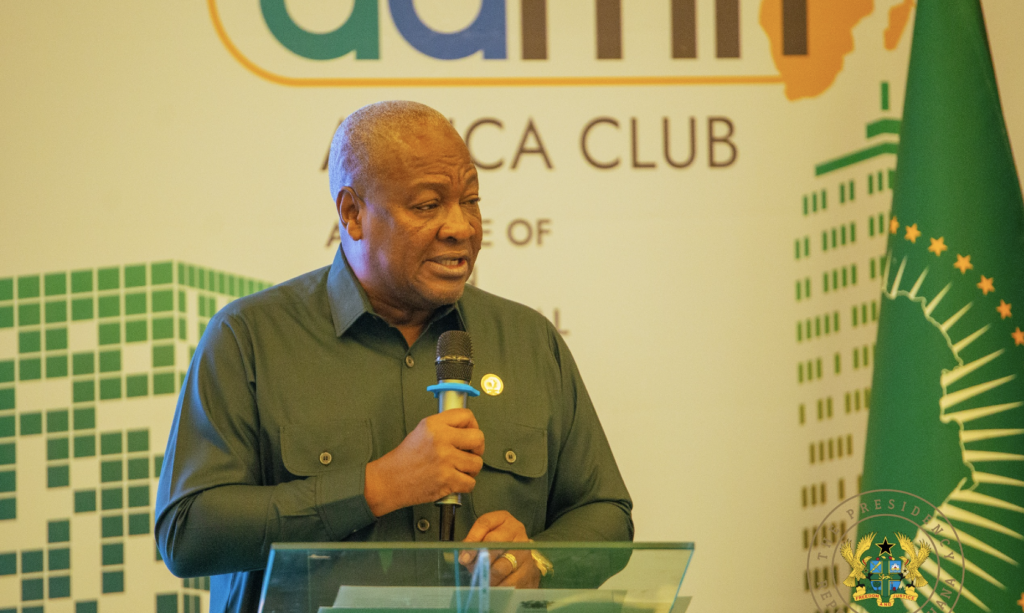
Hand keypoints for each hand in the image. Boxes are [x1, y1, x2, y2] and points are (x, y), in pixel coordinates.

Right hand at [363, 409, 483, 516]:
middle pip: (478, 438)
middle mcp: (441, 439)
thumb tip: (468, 428)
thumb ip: (444, 426)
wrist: (390, 480)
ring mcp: (445, 460)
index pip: (466, 415)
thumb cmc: (405, 458)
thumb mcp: (422, 431)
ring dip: (471, 469)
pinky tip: (455, 481)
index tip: (470, 433)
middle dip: (477, 448)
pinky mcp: (447, 480)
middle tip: (470, 453)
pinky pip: (470, 483)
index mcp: (434, 424)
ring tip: (459, 469)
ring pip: (477, 463)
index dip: (473, 425)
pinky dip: (465, 485)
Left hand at [460, 511, 539, 587]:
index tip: (463, 558)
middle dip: (479, 560)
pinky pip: (510, 582)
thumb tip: (464, 558)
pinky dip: (499, 588)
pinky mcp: (530, 568)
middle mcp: (516, 530)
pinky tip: (493, 589)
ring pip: (501, 566)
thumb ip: (472, 545)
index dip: (472, 539)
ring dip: (488, 577)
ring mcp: (525, 549)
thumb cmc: (497, 547)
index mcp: (503, 519)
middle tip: (472, 572)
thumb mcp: (484, 539)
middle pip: (494, 544)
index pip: (484, 523)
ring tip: (482, 583)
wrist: (522, 560)